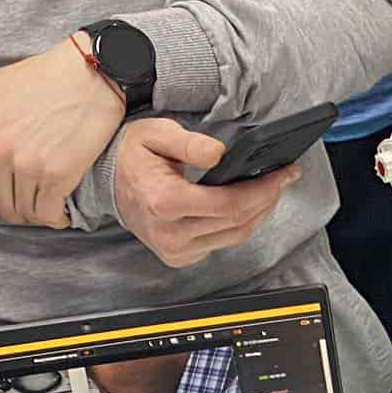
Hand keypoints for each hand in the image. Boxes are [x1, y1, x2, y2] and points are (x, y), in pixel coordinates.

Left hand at [0, 34, 124, 227]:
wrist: (89, 76)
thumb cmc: (38, 78)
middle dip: (10, 207)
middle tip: (23, 195)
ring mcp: (28, 165)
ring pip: (23, 213)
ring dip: (33, 212)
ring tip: (43, 198)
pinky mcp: (59, 175)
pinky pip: (49, 215)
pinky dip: (55, 217)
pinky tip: (61, 208)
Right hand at [114, 119, 299, 266]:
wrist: (108, 184)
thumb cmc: (133, 156)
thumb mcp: (156, 135)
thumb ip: (189, 143)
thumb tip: (219, 154)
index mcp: (164, 202)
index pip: (230, 204)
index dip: (263, 190)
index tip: (283, 174)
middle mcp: (171, 233)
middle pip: (238, 223)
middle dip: (267, 199)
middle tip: (283, 178)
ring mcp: (176, 250)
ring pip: (235, 236)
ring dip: (259, 213)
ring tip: (270, 190)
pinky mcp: (180, 257)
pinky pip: (222, 243)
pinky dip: (239, 225)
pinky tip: (247, 206)